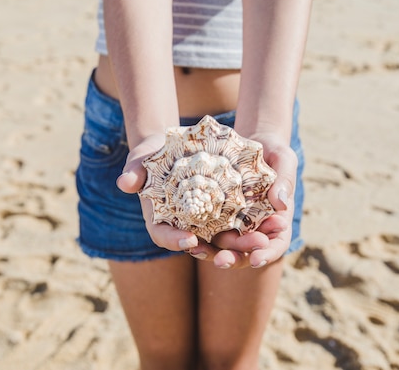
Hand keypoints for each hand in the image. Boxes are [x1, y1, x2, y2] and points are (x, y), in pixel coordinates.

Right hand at [117, 134, 274, 266]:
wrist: (175, 145)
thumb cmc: (153, 152)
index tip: (190, 240)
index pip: (163, 236)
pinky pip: (240, 222)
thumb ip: (133, 170)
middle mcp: (183, 226)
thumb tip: (124, 183)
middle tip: (241, 252)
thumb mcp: (142, 157)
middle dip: (222, 250)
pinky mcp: (224, 212)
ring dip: (245, 242)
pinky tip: (273, 222)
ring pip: (226, 238)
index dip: (175, 241)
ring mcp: (205, 222)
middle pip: (202, 245)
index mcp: (160, 219)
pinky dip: (256, 224)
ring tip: (265, 239)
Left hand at [187, 133, 297, 268]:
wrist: (252, 143)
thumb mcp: (283, 159)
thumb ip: (284, 180)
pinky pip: (209, 230)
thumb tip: (282, 204)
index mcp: (277, 220)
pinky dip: (199, 236)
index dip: (268, 253)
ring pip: (225, 246)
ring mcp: (235, 223)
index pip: (276, 243)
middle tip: (222, 261)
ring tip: (197, 251)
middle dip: (235, 258)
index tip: (257, 259)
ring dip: (212, 253)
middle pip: (247, 251)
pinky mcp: (217, 214)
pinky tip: (187, 238)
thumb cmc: (274, 151)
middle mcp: (256, 227)